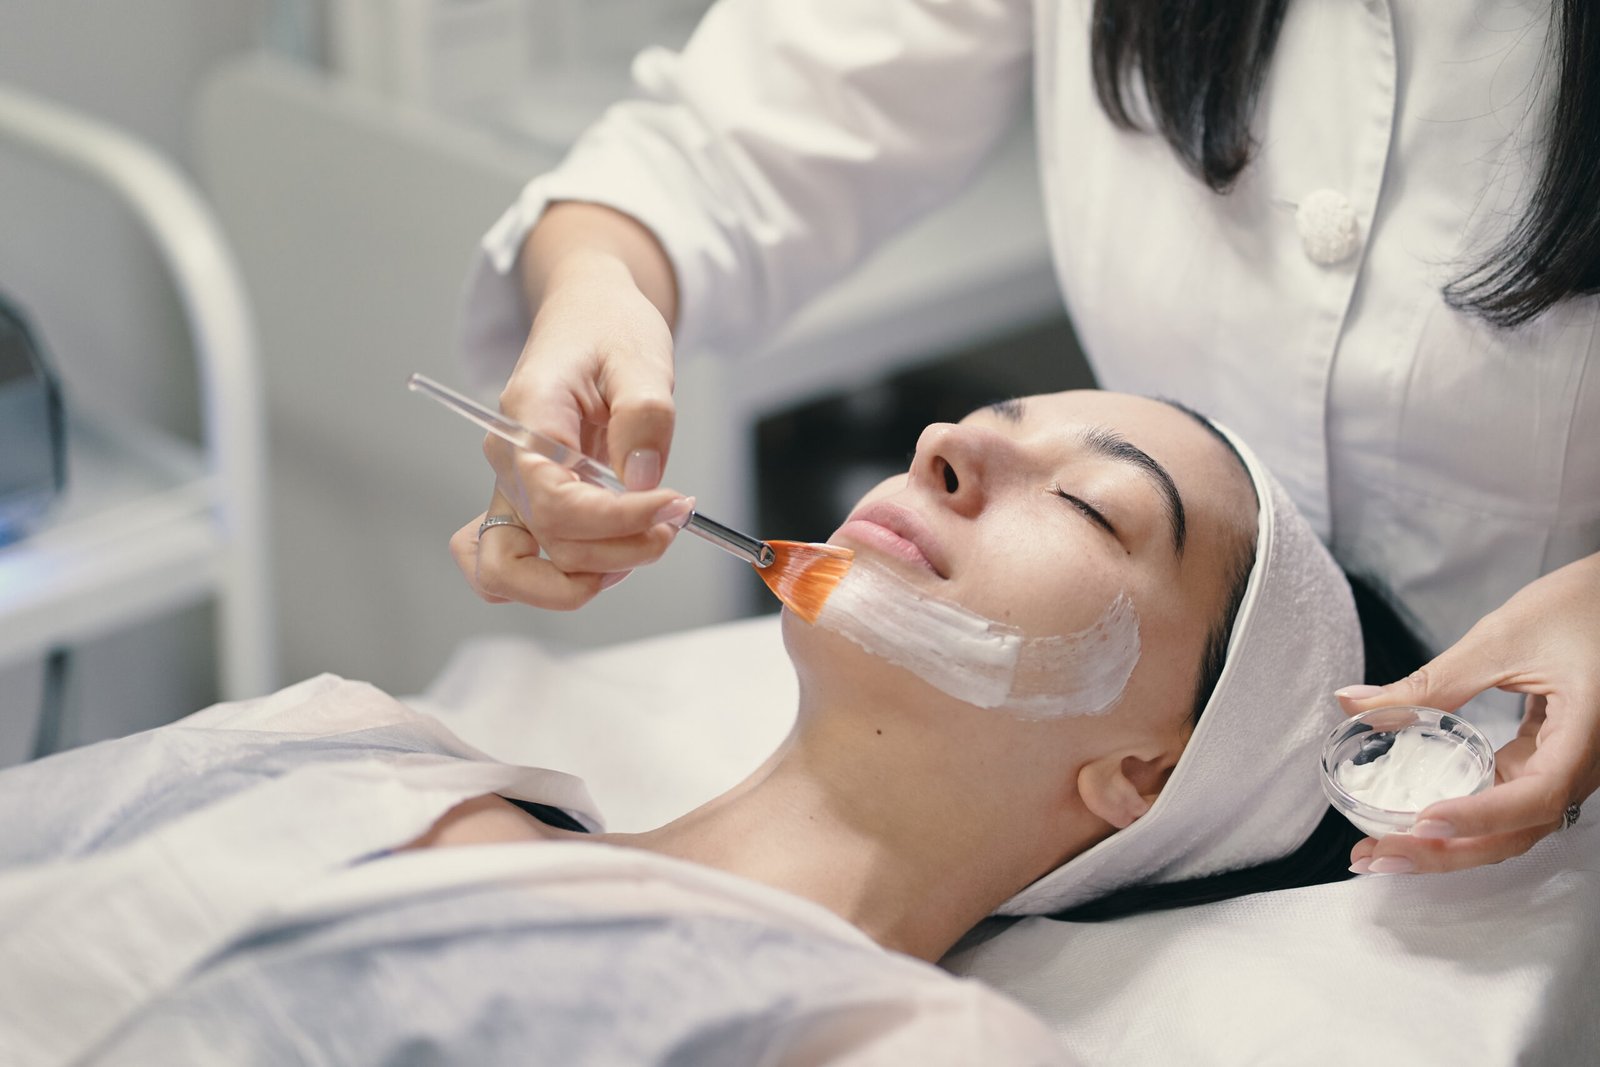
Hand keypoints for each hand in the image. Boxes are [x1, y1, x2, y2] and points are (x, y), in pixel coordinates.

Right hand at [477, 237, 686, 608]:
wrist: (586, 314)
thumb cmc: (607, 328)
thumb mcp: (640, 355)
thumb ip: (644, 415)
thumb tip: (643, 481)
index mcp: (527, 421)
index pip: (557, 504)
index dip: (619, 521)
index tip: (676, 506)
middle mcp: (508, 463)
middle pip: (541, 547)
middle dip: (617, 554)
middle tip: (672, 523)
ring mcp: (511, 489)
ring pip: (515, 573)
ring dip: (587, 576)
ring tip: (646, 539)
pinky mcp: (527, 504)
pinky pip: (514, 566)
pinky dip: (557, 579)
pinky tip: (611, 556)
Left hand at [1336, 552, 1599, 873]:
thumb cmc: (1579, 607)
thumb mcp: (1500, 639)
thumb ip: (1431, 681)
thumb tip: (1353, 704)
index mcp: (1586, 734)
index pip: (1536, 796)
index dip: (1480, 817)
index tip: (1424, 821)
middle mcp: (1583, 763)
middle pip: (1518, 829)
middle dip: (1447, 851)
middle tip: (1378, 855)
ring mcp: (1566, 766)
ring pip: (1512, 825)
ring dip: (1449, 844)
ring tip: (1383, 851)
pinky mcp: (1548, 758)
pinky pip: (1508, 800)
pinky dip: (1462, 817)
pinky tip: (1415, 822)